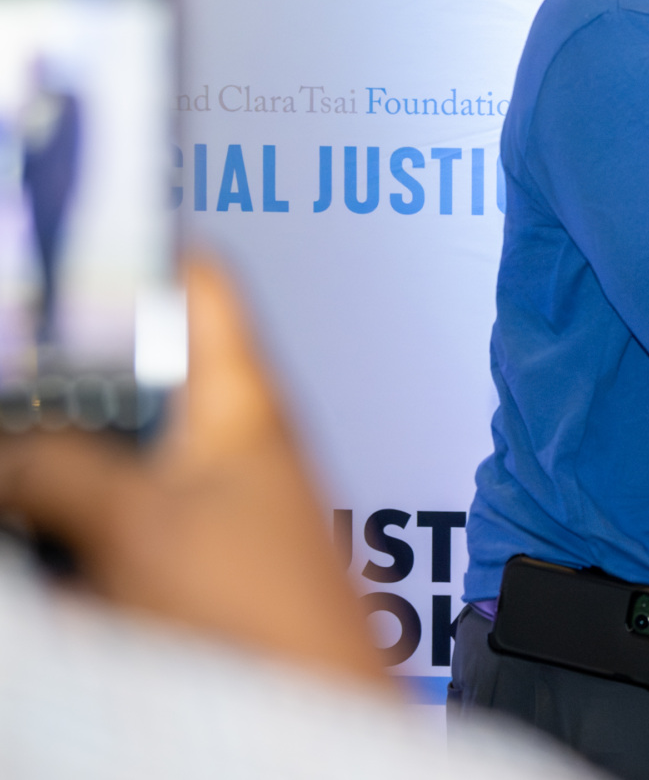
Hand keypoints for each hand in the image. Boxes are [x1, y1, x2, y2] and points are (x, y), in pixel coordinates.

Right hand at [0, 258, 385, 687]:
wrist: (313, 711)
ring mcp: (212, 499)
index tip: (76, 243)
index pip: (199, 284)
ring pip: (119, 447)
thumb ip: (60, 469)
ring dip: (65, 454)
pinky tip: (43, 535)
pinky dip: (73, 514)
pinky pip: (118, 513)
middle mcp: (234, 437)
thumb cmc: (276, 616)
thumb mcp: (140, 524)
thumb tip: (12, 445)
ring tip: (30, 453)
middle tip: (27, 369)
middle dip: (73, 373)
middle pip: (140, 370)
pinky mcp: (192, 559)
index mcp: (241, 396)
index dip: (141, 250)